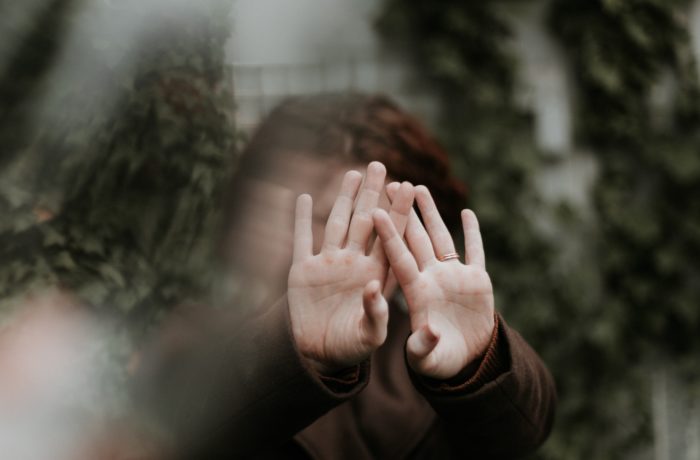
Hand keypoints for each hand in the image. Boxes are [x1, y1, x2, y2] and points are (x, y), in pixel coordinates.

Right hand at [288, 162, 414, 373]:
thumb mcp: (369, 336)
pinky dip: (302, 219)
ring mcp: (329, 265)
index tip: (409, 187)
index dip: (399, 212)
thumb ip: (376, 314)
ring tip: (353, 173)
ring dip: (344, 199)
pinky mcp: (303, 271)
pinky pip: (302, 240)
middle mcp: (354, 264)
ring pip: (338, 223)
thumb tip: (375, 288)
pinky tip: (305, 197)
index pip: (390, 238)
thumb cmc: (352, 348)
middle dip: (373, 194)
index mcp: (376, 275)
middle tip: (380, 166)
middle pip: (366, 222)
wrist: (319, 356)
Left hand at [374, 185, 494, 379]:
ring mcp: (453, 277)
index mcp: (416, 292)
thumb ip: (423, 346)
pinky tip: (467, 212)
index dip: (389, 235)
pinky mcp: (476, 281)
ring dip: (431, 213)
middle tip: (392, 183)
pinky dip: (473, 233)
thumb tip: (429, 331)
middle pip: (415, 238)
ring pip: (440, 237)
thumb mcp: (426, 359)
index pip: (399, 258)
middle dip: (405, 211)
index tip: (376, 211)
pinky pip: (475, 251)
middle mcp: (431, 278)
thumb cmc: (437, 362)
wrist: (464, 361)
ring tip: (419, 187)